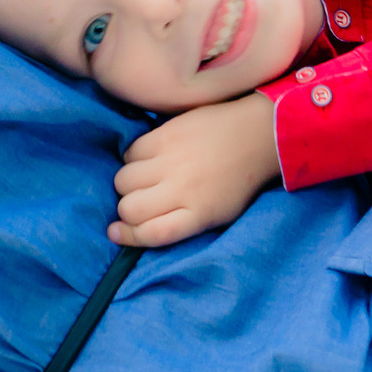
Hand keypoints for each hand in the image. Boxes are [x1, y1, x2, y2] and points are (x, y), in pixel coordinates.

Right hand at [110, 94, 282, 245]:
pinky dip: (133, 158)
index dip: (127, 237)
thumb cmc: (238, 181)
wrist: (256, 135)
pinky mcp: (165, 135)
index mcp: (198, 214)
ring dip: (127, 184)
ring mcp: (172, 160)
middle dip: (126, 209)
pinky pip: (131, 152)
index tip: (115, 233)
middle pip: (130, 208)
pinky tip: (147, 159)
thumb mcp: (219, 214)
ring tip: (142, 179)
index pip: (152, 234)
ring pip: (124, 180)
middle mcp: (182, 189)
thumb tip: (140, 228)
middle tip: (137, 201)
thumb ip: (183, 223)